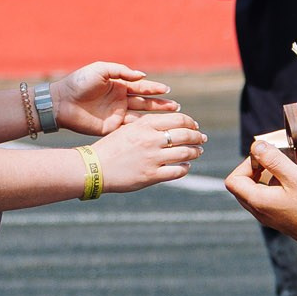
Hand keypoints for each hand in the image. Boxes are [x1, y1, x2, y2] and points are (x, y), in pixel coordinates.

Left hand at [53, 61, 172, 134]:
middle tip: (177, 108)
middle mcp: (120, 100)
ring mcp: (117, 115)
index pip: (141, 87)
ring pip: (141, 116)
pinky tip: (155, 131)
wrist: (61, 102)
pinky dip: (143, 129)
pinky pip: (130, 128)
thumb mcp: (100, 70)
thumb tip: (142, 75)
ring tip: (172, 118)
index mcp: (118, 85)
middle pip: (145, 102)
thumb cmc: (78, 83)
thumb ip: (121, 71)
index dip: (154, 88)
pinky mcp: (112, 128)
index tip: (167, 90)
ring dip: (156, 118)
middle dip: (161, 105)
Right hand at [91, 111, 205, 191]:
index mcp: (145, 125)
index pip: (179, 119)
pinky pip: (177, 172)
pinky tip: (186, 167)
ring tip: (198, 152)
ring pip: (185, 153)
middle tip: (202, 139)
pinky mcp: (151, 176)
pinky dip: (185, 168)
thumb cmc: (110, 148)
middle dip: (197, 137)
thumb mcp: (128, 129)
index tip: (195, 126)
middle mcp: (151, 140)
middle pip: (185, 135)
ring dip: (195, 152)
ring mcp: (152, 158)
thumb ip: (148, 127)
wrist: (94, 167)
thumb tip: (170, 127)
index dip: (191, 123)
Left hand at [226, 139, 296, 240]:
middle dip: (268, 163)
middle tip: (284, 153)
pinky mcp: (284, 214)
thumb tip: (256, 146)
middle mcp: (261, 209)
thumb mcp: (295, 177)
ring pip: (270, 184)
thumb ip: (273, 160)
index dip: (246, 164)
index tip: (266, 156)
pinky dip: (292, 179)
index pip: (234, 180)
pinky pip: (281, 192)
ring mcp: (272, 213)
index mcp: (257, 201)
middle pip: (251, 182)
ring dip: (285, 167)